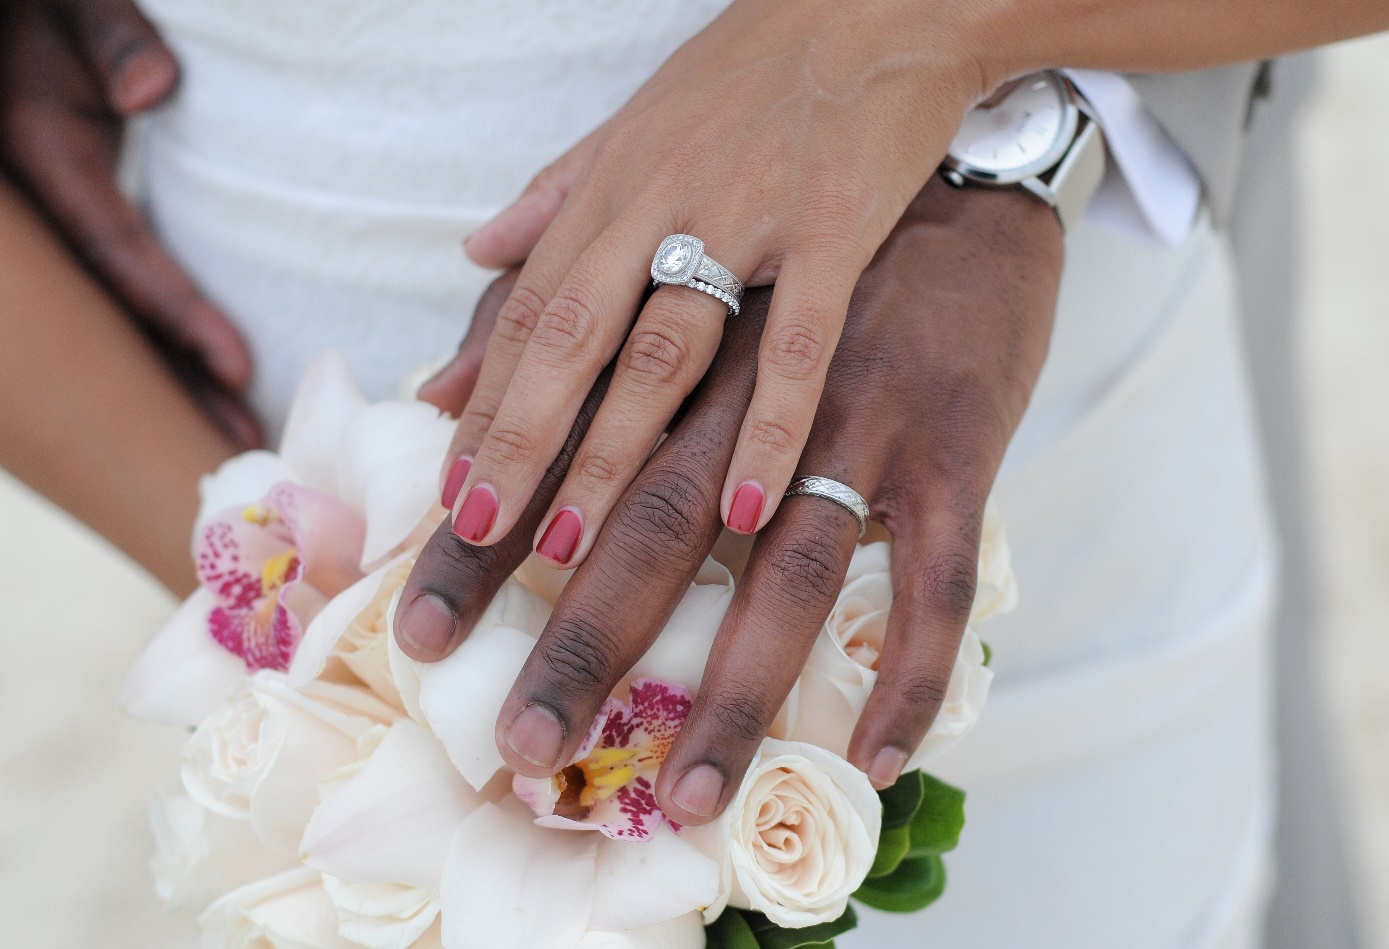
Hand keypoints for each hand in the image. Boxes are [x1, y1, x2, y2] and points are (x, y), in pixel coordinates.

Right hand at [0, 0, 260, 447]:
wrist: (14, 19)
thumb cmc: (46, 6)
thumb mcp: (70, 6)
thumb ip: (112, 37)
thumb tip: (152, 90)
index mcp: (40, 154)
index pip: (118, 251)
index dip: (176, 313)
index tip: (239, 366)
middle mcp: (44, 208)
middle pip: (115, 313)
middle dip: (179, 384)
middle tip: (248, 447)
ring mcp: (56, 222)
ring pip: (115, 316)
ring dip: (173, 378)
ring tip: (235, 434)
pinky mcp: (76, 222)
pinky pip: (123, 289)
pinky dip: (164, 338)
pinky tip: (203, 379)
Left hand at [399, 177, 1060, 820]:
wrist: (966, 179)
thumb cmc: (803, 230)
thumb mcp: (666, 261)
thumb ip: (546, 312)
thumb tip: (433, 384)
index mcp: (679, 338)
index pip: (558, 453)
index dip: (484, 544)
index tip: (417, 633)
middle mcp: (757, 385)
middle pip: (654, 525)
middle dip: (582, 642)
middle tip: (520, 747)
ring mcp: (860, 416)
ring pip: (790, 567)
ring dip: (738, 685)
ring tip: (689, 792)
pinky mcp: (957, 445)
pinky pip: (937, 576)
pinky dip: (912, 671)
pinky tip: (880, 759)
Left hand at [436, 0, 1000, 564]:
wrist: (884, 1)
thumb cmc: (756, 69)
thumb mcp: (639, 121)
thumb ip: (556, 193)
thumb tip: (477, 249)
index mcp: (615, 182)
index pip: (532, 307)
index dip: (485, 396)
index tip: (452, 481)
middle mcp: (663, 202)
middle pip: (573, 338)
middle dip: (518, 440)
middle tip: (476, 533)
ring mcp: (748, 218)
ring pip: (661, 351)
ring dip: (608, 454)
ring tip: (564, 545)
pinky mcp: (835, 232)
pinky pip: (797, 345)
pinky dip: (768, 427)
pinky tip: (739, 507)